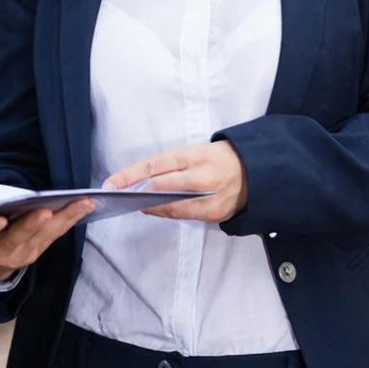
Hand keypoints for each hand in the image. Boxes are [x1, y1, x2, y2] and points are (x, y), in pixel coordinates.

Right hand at [0, 199, 95, 282]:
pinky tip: (87, 202)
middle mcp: (5, 253)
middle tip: (42, 213)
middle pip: (20, 239)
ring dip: (63, 219)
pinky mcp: (42, 246)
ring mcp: (27, 252)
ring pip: (46, 236)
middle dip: (31, 226)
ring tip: (81, 202)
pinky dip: (73, 218)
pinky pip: (59, 233)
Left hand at [104, 141, 246, 221]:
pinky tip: (154, 209)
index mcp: (195, 155)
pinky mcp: (216, 213)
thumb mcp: (196, 151)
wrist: (256, 172)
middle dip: (135, 193)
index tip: (112, 183)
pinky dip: (167, 212)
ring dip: (150, 206)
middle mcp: (202, 176)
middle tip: (117, 196)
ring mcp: (210, 197)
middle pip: (161, 187)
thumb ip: (171, 165)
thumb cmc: (218, 158)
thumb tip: (141, 179)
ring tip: (135, 203)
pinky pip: (185, 215)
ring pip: (172, 206)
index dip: (130, 175)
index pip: (155, 165)